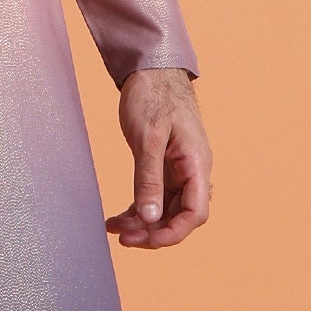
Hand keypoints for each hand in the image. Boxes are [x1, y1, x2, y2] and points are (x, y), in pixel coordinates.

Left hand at [106, 68, 211, 249]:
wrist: (151, 70)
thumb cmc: (153, 96)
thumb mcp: (147, 138)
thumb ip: (148, 179)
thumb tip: (149, 218)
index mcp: (196, 164)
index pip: (195, 212)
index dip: (173, 233)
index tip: (146, 240)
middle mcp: (191, 171)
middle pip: (180, 216)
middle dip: (153, 232)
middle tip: (123, 238)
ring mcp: (178, 170)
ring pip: (165, 209)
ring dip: (142, 223)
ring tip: (114, 229)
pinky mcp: (164, 166)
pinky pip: (155, 197)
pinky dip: (137, 210)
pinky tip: (116, 218)